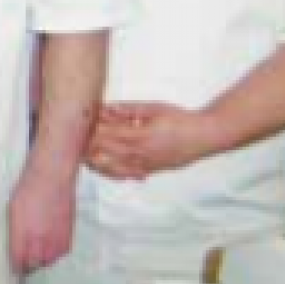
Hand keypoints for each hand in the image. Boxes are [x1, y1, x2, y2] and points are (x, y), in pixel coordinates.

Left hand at [8, 166, 75, 272]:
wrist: (52, 177)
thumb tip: (16, 248)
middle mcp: (38, 238)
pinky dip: (55, 253)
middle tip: (25, 260)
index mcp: (21, 233)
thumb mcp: (13, 211)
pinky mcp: (68, 234)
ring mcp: (54, 237)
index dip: (15, 265)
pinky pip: (61, 253)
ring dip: (42, 260)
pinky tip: (50, 246)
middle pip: (34, 264)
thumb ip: (15, 233)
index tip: (14, 266)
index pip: (18, 260)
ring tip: (38, 252)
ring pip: (48, 261)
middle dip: (28, 264)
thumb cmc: (29, 189)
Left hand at [87, 102, 212, 178]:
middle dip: (87, 146)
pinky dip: (110, 171)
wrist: (205, 136)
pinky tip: (103, 165)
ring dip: (94, 160)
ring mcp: (144, 165)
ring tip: (86, 152)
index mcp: (140, 136)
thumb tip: (105, 108)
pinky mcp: (149, 171)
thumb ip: (128, 109)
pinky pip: (123, 175)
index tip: (81, 124)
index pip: (105, 136)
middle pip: (102, 153)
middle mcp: (140, 154)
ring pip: (109, 168)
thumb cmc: (181, 119)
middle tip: (78, 138)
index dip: (90, 131)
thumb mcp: (154, 108)